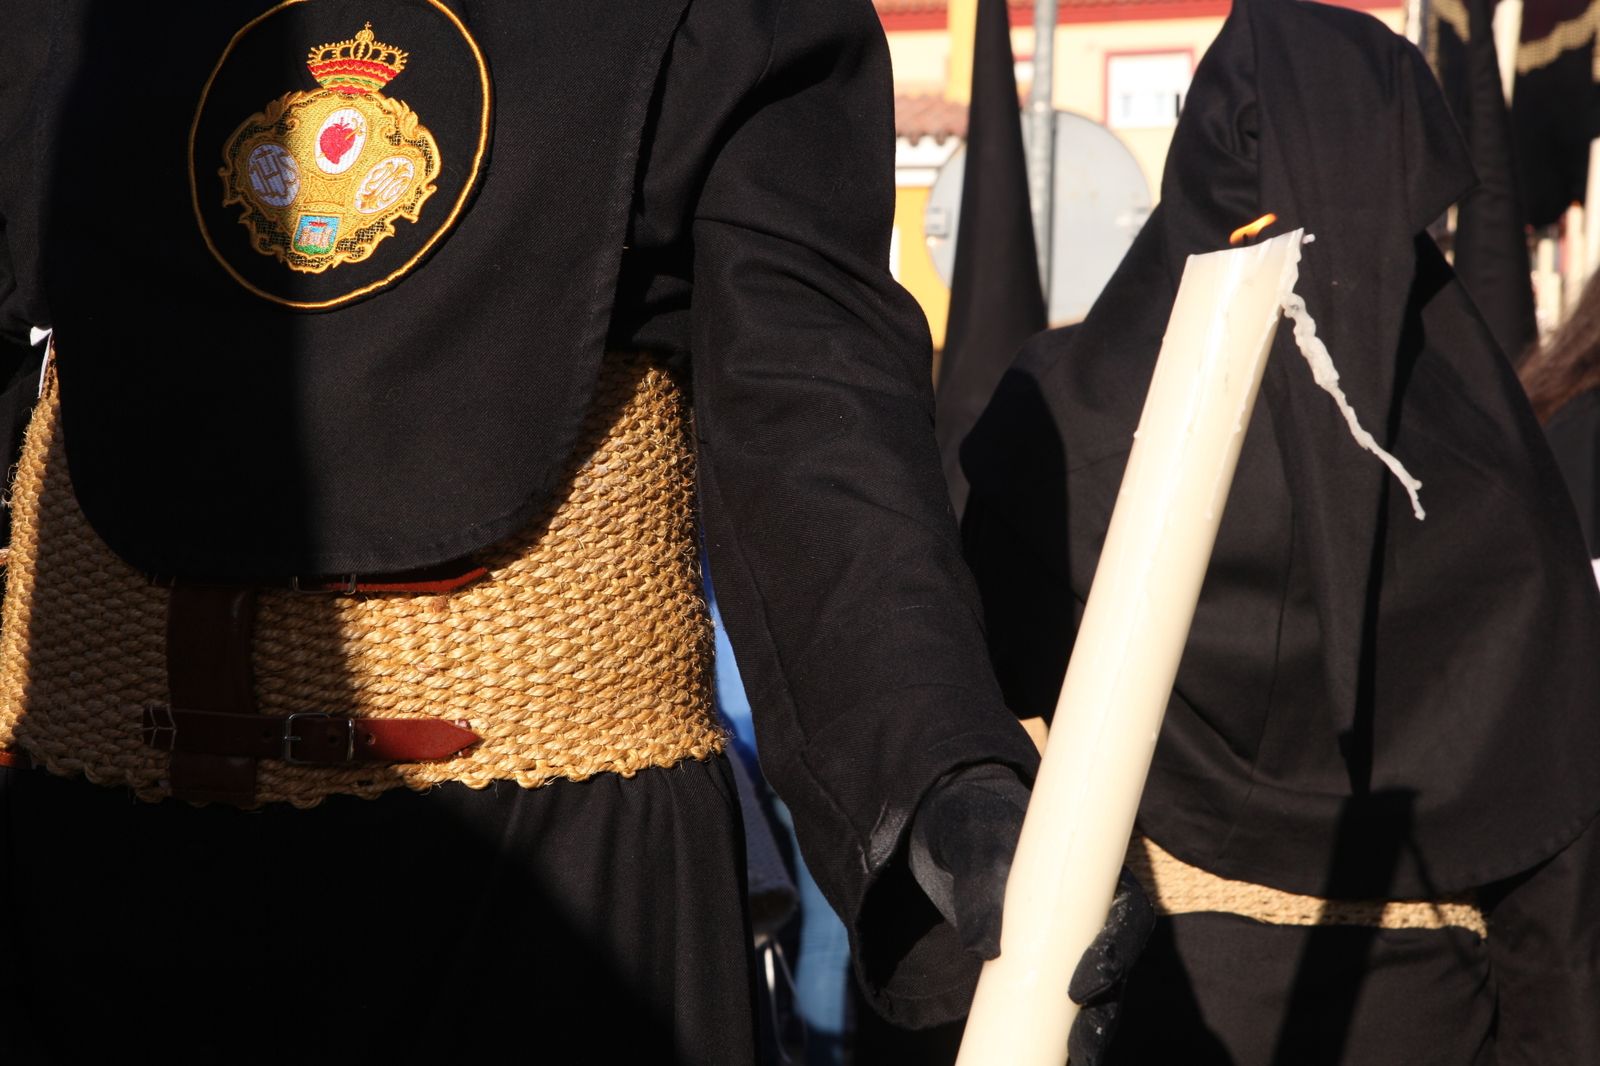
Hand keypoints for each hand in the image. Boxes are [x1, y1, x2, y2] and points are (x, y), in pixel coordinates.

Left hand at [906, 764, 1154, 1061]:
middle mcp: (1094, 911)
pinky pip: (1064, 1004)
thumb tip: (987, 948)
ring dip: (1093, 1032)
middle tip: (1079, 1039)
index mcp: (1097, 871)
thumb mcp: (973, 842)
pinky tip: (1058, 1059)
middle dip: (1106, 1007)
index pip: (1130, 914)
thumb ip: (980, 885)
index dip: (1118, 952)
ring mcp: (1073, 942)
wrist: (952, 835)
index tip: (1081, 982)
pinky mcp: (1047, 966)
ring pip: (1100, 993)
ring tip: (1074, 1058)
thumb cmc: (973, 829)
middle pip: (1119, 966)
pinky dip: (1064, 1034)